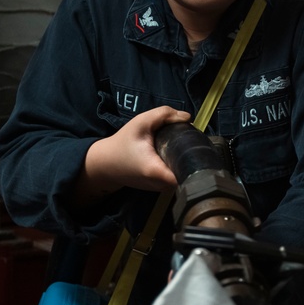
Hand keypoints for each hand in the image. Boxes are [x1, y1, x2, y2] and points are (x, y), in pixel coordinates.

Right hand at [77, 106, 191, 203]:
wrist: (105, 163)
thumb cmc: (122, 143)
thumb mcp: (140, 122)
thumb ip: (164, 114)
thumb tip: (188, 117)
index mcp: (157, 171)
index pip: (187, 173)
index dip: (196, 160)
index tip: (198, 147)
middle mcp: (161, 185)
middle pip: (188, 173)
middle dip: (192, 157)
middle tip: (191, 142)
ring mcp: (161, 189)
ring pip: (183, 176)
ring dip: (185, 162)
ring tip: (183, 148)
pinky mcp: (159, 189)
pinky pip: (176, 177)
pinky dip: (177, 166)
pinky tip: (175, 156)